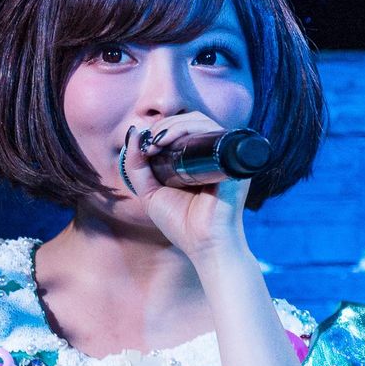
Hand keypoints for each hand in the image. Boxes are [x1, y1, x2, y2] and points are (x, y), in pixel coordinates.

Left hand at [119, 113, 251, 262]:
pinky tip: (171, 141)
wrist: (205, 245)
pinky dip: (190, 129)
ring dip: (174, 125)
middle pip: (189, 120)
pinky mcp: (231, 159)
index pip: (180, 129)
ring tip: (156, 142)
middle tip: (148, 143)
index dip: (159, 130)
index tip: (143, 145)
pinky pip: (213, 131)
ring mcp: (224, 155)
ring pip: (200, 121)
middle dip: (163, 126)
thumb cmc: (181, 224)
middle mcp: (212, 154)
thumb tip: (132, 134)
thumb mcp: (150, 193)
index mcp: (195, 160)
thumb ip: (137, 167)